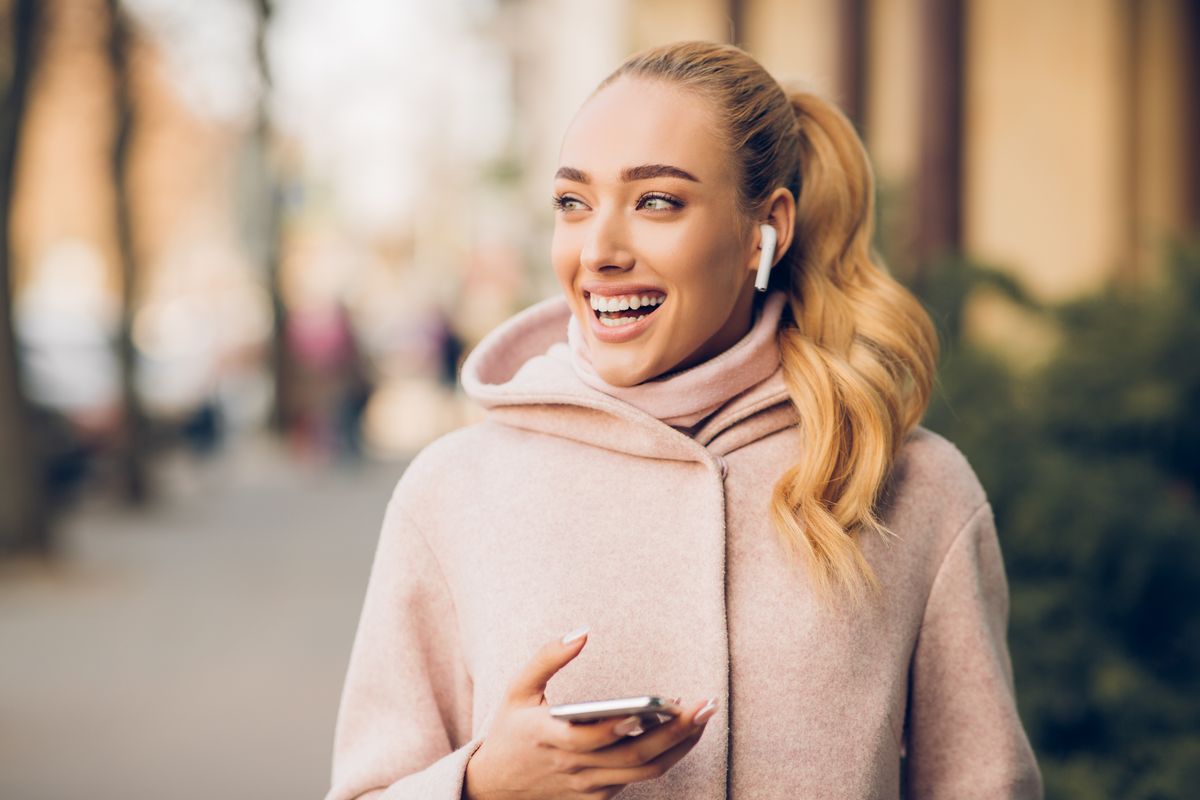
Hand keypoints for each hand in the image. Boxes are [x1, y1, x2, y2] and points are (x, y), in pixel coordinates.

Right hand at [462, 626, 718, 799]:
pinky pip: (636, 781)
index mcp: (550, 736)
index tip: (649, 708)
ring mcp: (587, 786)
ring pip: (643, 772)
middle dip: (674, 733)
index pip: (591, 737)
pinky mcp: (596, 797)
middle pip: (633, 756)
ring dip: (678, 748)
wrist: (492, 787)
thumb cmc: (509, 731)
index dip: (621, 726)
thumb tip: (582, 631)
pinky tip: (680, 736)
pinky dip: (662, 759)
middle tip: (704, 706)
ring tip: (702, 720)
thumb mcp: (518, 689)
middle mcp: (573, 766)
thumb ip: (547, 657)